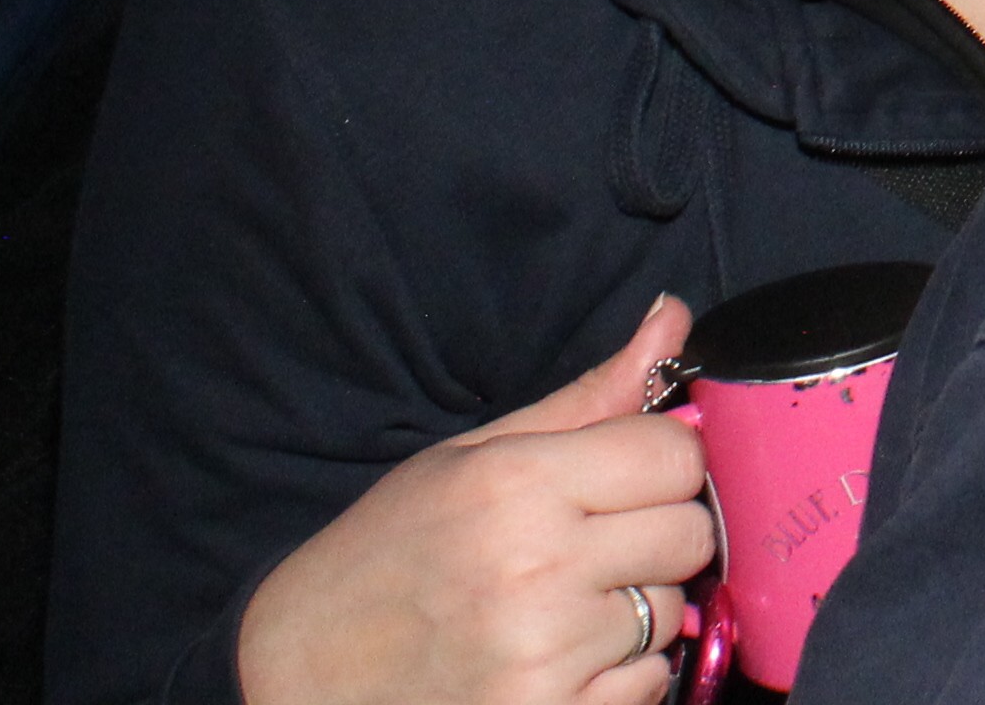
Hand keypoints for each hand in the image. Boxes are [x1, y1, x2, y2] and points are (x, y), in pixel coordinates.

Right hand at [236, 297, 720, 704]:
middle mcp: (535, 568)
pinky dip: (619, 674)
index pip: (675, 456)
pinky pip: (647, 685)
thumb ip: (586, 397)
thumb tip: (674, 316)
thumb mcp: (471, 457)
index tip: (628, 479)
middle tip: (595, 545)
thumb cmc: (386, 556)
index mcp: (515, 485)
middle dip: (657, 534)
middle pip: (689, 534)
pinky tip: (559, 660)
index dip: (662, 465)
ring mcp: (542, 655)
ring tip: (560, 606)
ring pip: (670, 613)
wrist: (295, 675)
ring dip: (634, 607)